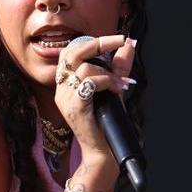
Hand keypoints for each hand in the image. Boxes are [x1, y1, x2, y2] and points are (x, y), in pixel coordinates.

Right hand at [54, 35, 136, 163]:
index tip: (115, 40)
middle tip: (118, 42)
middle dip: (97, 44)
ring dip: (108, 72)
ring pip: (84, 69)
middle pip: (71, 54)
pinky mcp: (76, 108)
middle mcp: (62, 90)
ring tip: (120, 84)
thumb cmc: (107, 122)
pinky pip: (90, 83)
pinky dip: (107, 82)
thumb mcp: (113, 88)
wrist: (104, 151)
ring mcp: (66, 99)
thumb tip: (129, 44)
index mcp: (67, 84)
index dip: (91, 42)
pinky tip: (117, 89)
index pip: (70, 53)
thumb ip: (119, 66)